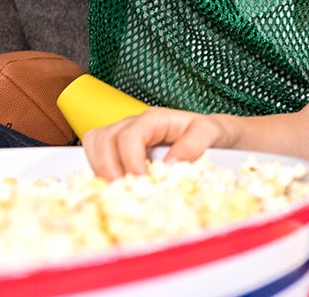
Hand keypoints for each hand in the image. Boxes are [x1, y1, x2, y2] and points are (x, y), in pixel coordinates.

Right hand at [81, 107, 232, 179]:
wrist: (213, 135)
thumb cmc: (210, 132)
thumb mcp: (210, 133)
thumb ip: (193, 144)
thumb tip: (169, 164)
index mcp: (155, 118)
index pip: (129, 136)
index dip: (130, 160)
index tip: (139, 181)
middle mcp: (135, 124)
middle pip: (104, 138)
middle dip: (108, 166)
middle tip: (121, 189)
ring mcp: (124, 134)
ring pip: (95, 143)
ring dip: (99, 168)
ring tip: (116, 188)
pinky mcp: (120, 148)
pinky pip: (97, 154)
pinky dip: (100, 170)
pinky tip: (116, 185)